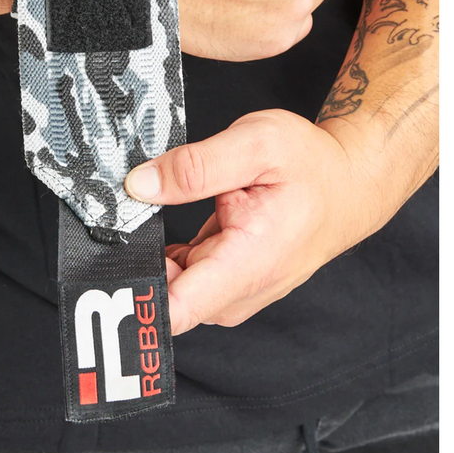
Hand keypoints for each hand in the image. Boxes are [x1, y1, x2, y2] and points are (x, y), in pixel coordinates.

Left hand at [124, 110, 382, 334]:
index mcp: (248, 262)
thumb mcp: (257, 143)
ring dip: (147, 256)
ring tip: (145, 213)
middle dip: (132, 261)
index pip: (176, 309)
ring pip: (167, 287)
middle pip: (162, 297)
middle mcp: (238, 290)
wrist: (347, 187)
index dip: (133, 291)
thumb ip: (195, 166)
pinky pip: (179, 277)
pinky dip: (163, 254)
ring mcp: (231, 291)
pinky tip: (162, 223)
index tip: (106, 262)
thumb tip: (138, 186)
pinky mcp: (225, 282)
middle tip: (121, 218)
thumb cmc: (312, 166)